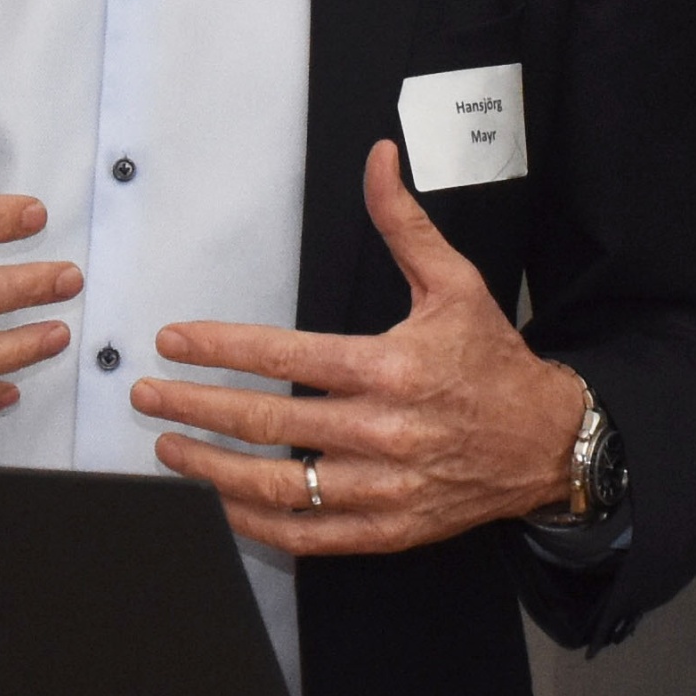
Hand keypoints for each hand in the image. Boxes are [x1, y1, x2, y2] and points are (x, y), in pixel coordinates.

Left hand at [128, 142, 588, 553]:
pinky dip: (256, 525)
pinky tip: (219, 504)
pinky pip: (308, 536)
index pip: (284, 357)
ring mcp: (383, 488)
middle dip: (194, 407)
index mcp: (390, 367)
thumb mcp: (456, 282)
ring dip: (211, 469)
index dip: (219, 348)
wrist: (548, 442)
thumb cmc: (494, 362)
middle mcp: (382, 431)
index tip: (172, 342)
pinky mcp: (388, 529)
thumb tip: (379, 158)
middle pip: (265, 423)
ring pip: (277, 487)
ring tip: (169, 448)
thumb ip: (404, 223)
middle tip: (147, 396)